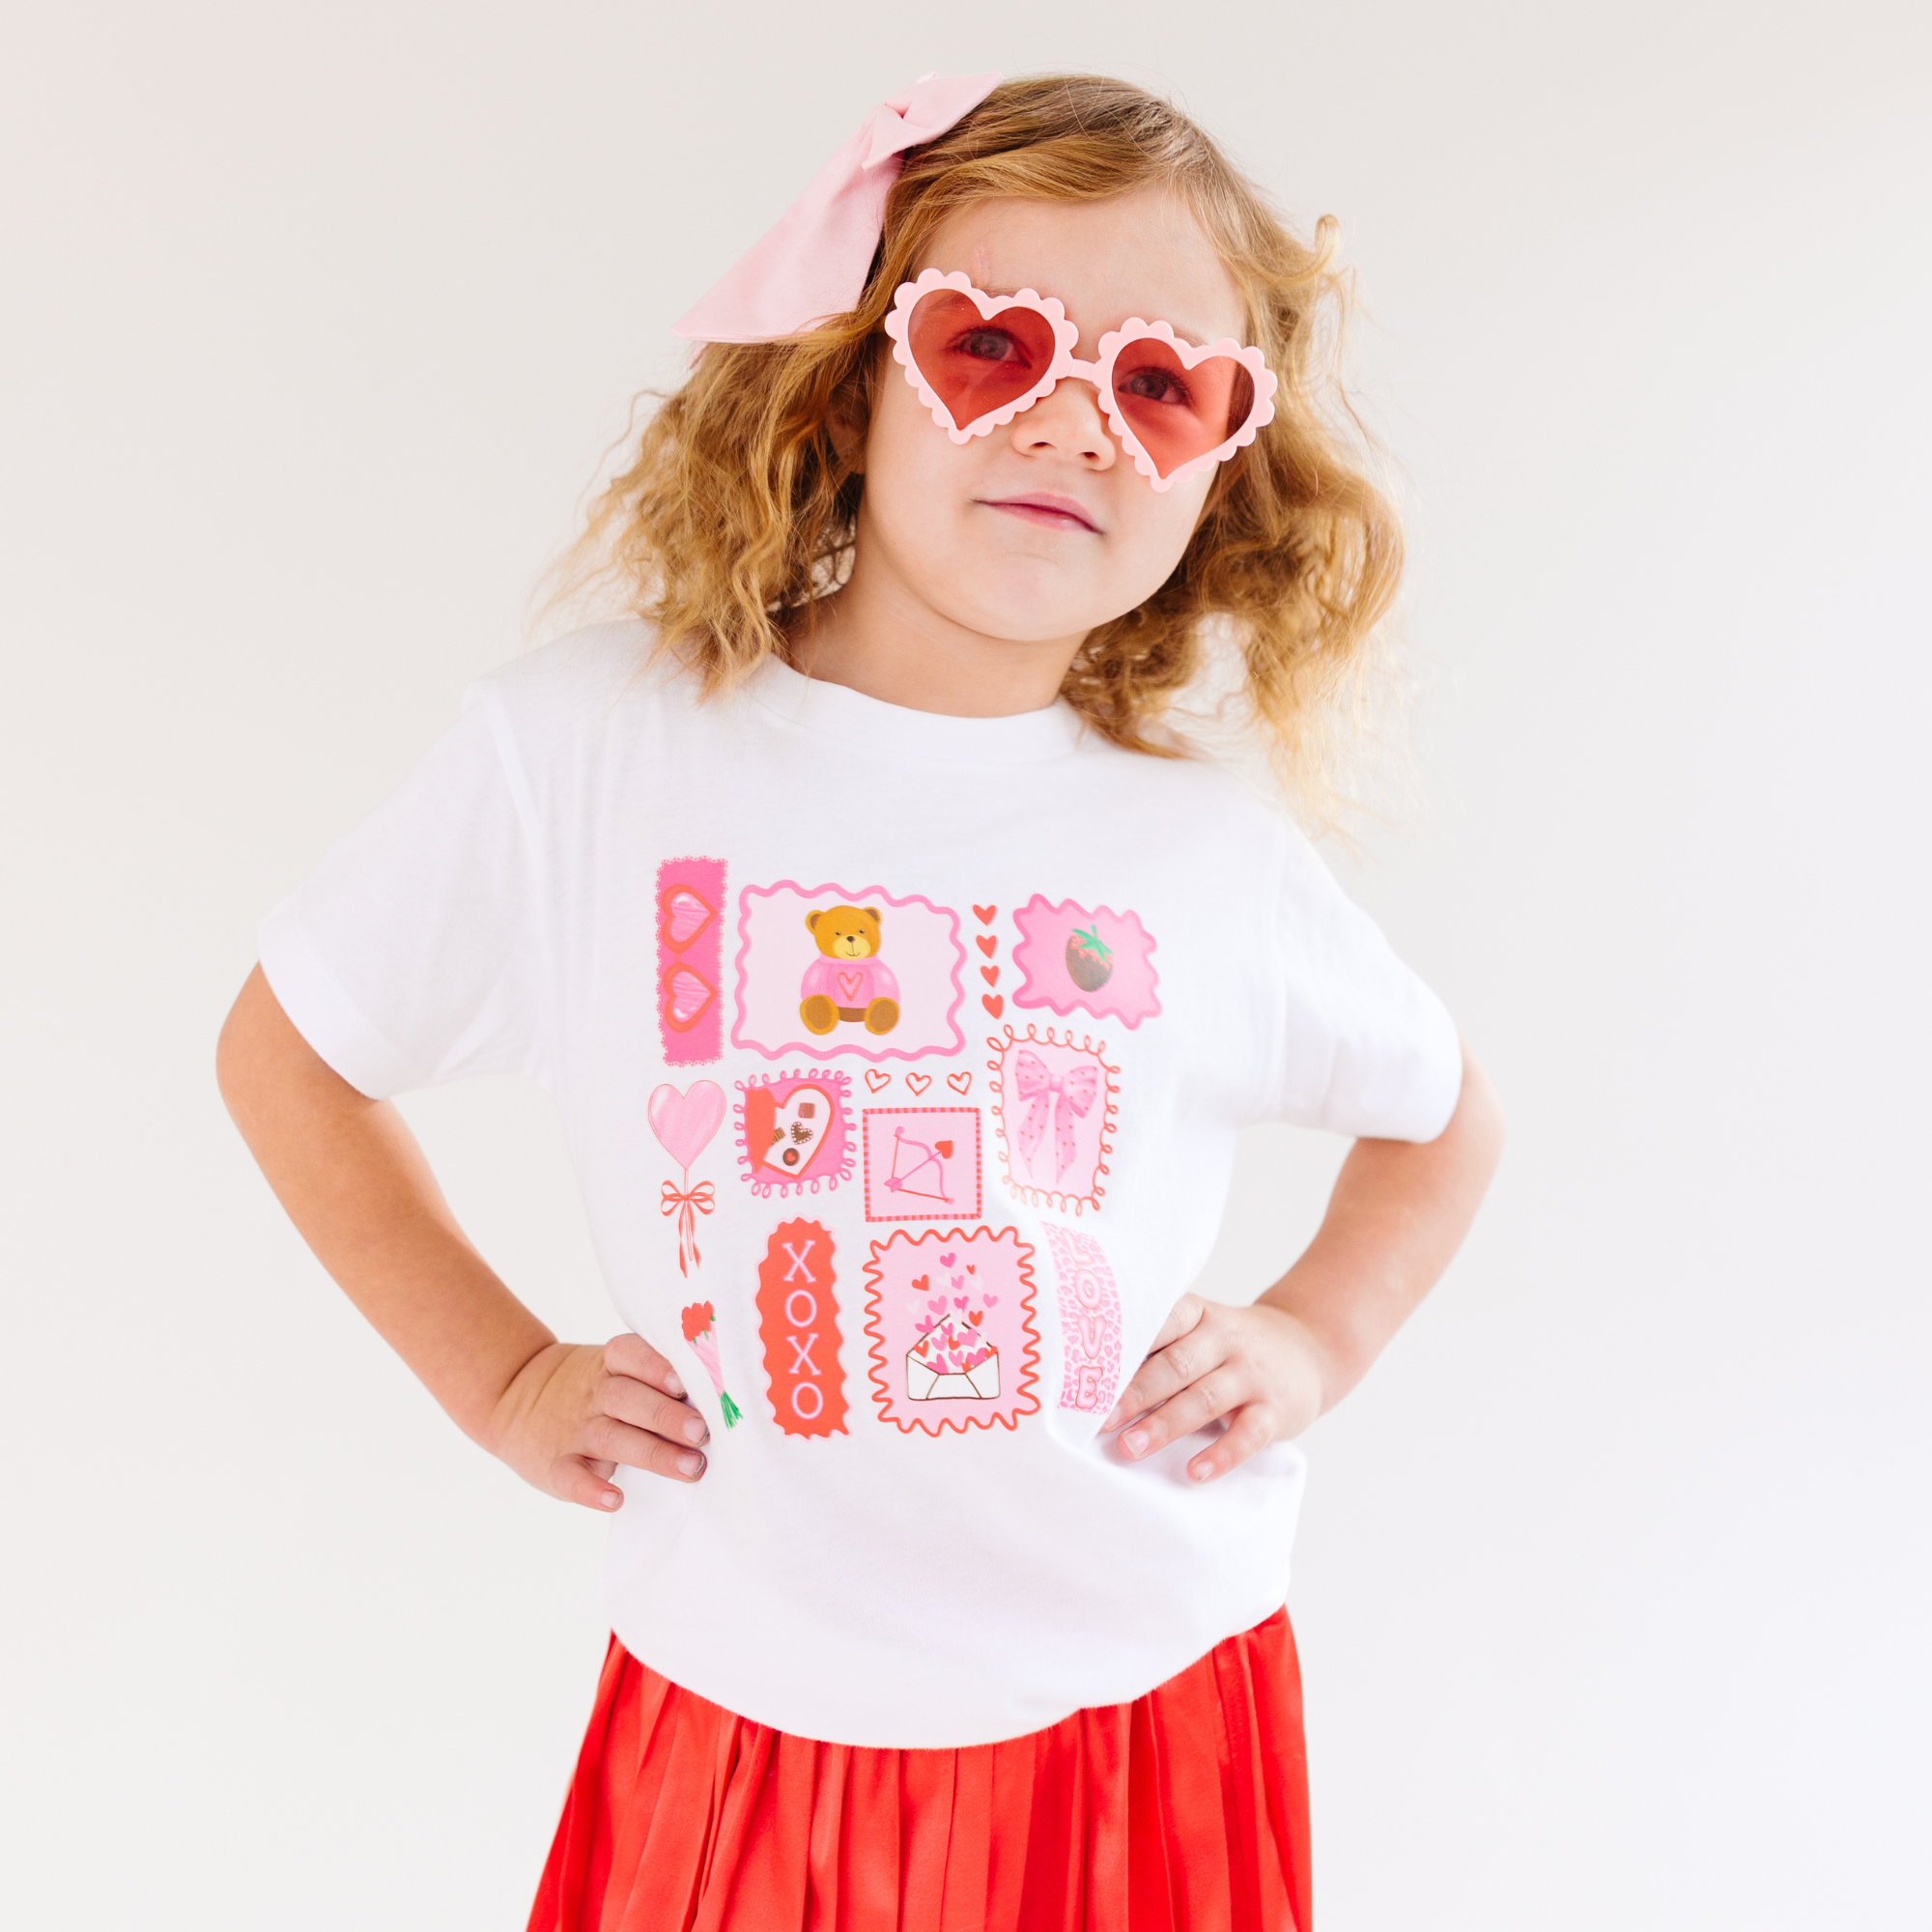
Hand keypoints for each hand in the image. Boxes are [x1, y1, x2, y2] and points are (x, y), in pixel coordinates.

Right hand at [489, 1333, 707, 1509]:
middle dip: (667, 1416)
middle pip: (628, 1400)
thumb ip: (654, 1381)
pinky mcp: (554, 1465)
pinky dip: (591, 1490)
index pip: (629, 1355)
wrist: (513, 1397)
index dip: (655, 1366)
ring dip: (652, 1453)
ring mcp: (573, 1430)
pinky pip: (571, 1477)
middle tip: (703, 1433)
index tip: (683, 1383)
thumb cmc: (592, 1387)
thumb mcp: (612, 1370)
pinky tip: (615, 1499)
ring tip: (691, 1468)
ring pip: (611, 1439)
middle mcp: (592, 1395)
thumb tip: (719, 1400)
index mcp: (609, 1366)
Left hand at [1102, 1295, 1328, 1482]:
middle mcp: (1224, 1339)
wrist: (1307, 1349)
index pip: (1159, 1323)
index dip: (1124, 1351)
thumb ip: (1159, 1350)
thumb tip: (1095, 1383)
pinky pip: (1248, 1434)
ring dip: (1164, 1425)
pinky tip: (1195, 1472)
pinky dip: (1221, 1454)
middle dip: (1135, 1394)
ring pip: (1205, 1399)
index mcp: (1197, 1315)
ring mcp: (1251, 1374)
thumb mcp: (1200, 1332)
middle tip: (1099, 1421)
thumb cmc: (1231, 1347)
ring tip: (1131, 1448)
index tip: (1089, 1375)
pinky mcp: (1275, 1409)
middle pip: (1175, 1366)